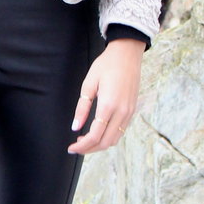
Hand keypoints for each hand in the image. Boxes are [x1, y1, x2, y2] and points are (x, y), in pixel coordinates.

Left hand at [68, 38, 144, 155]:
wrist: (127, 54)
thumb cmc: (106, 65)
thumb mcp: (89, 84)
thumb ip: (82, 108)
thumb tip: (75, 127)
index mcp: (109, 105)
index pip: (95, 136)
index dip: (82, 146)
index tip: (71, 148)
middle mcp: (122, 112)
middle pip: (105, 142)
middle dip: (89, 149)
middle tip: (76, 147)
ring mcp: (129, 112)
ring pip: (115, 139)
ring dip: (99, 144)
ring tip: (85, 140)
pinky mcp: (132, 110)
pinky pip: (121, 131)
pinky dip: (108, 137)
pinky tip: (98, 132)